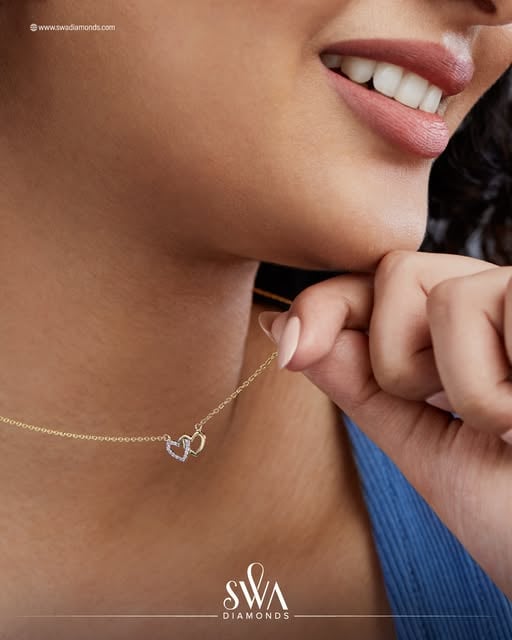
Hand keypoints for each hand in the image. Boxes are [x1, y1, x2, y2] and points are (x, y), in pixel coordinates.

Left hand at [258, 250, 511, 596]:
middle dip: (397, 356)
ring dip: (463, 388)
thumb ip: (359, 384)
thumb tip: (282, 326)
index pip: (380, 284)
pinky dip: (491, 392)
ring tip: (509, 426)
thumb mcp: (424, 448)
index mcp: (468, 332)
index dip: (329, 305)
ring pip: (446, 296)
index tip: (290, 346)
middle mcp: (501, 303)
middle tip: (455, 414)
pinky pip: (487, 308)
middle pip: (400, 271)